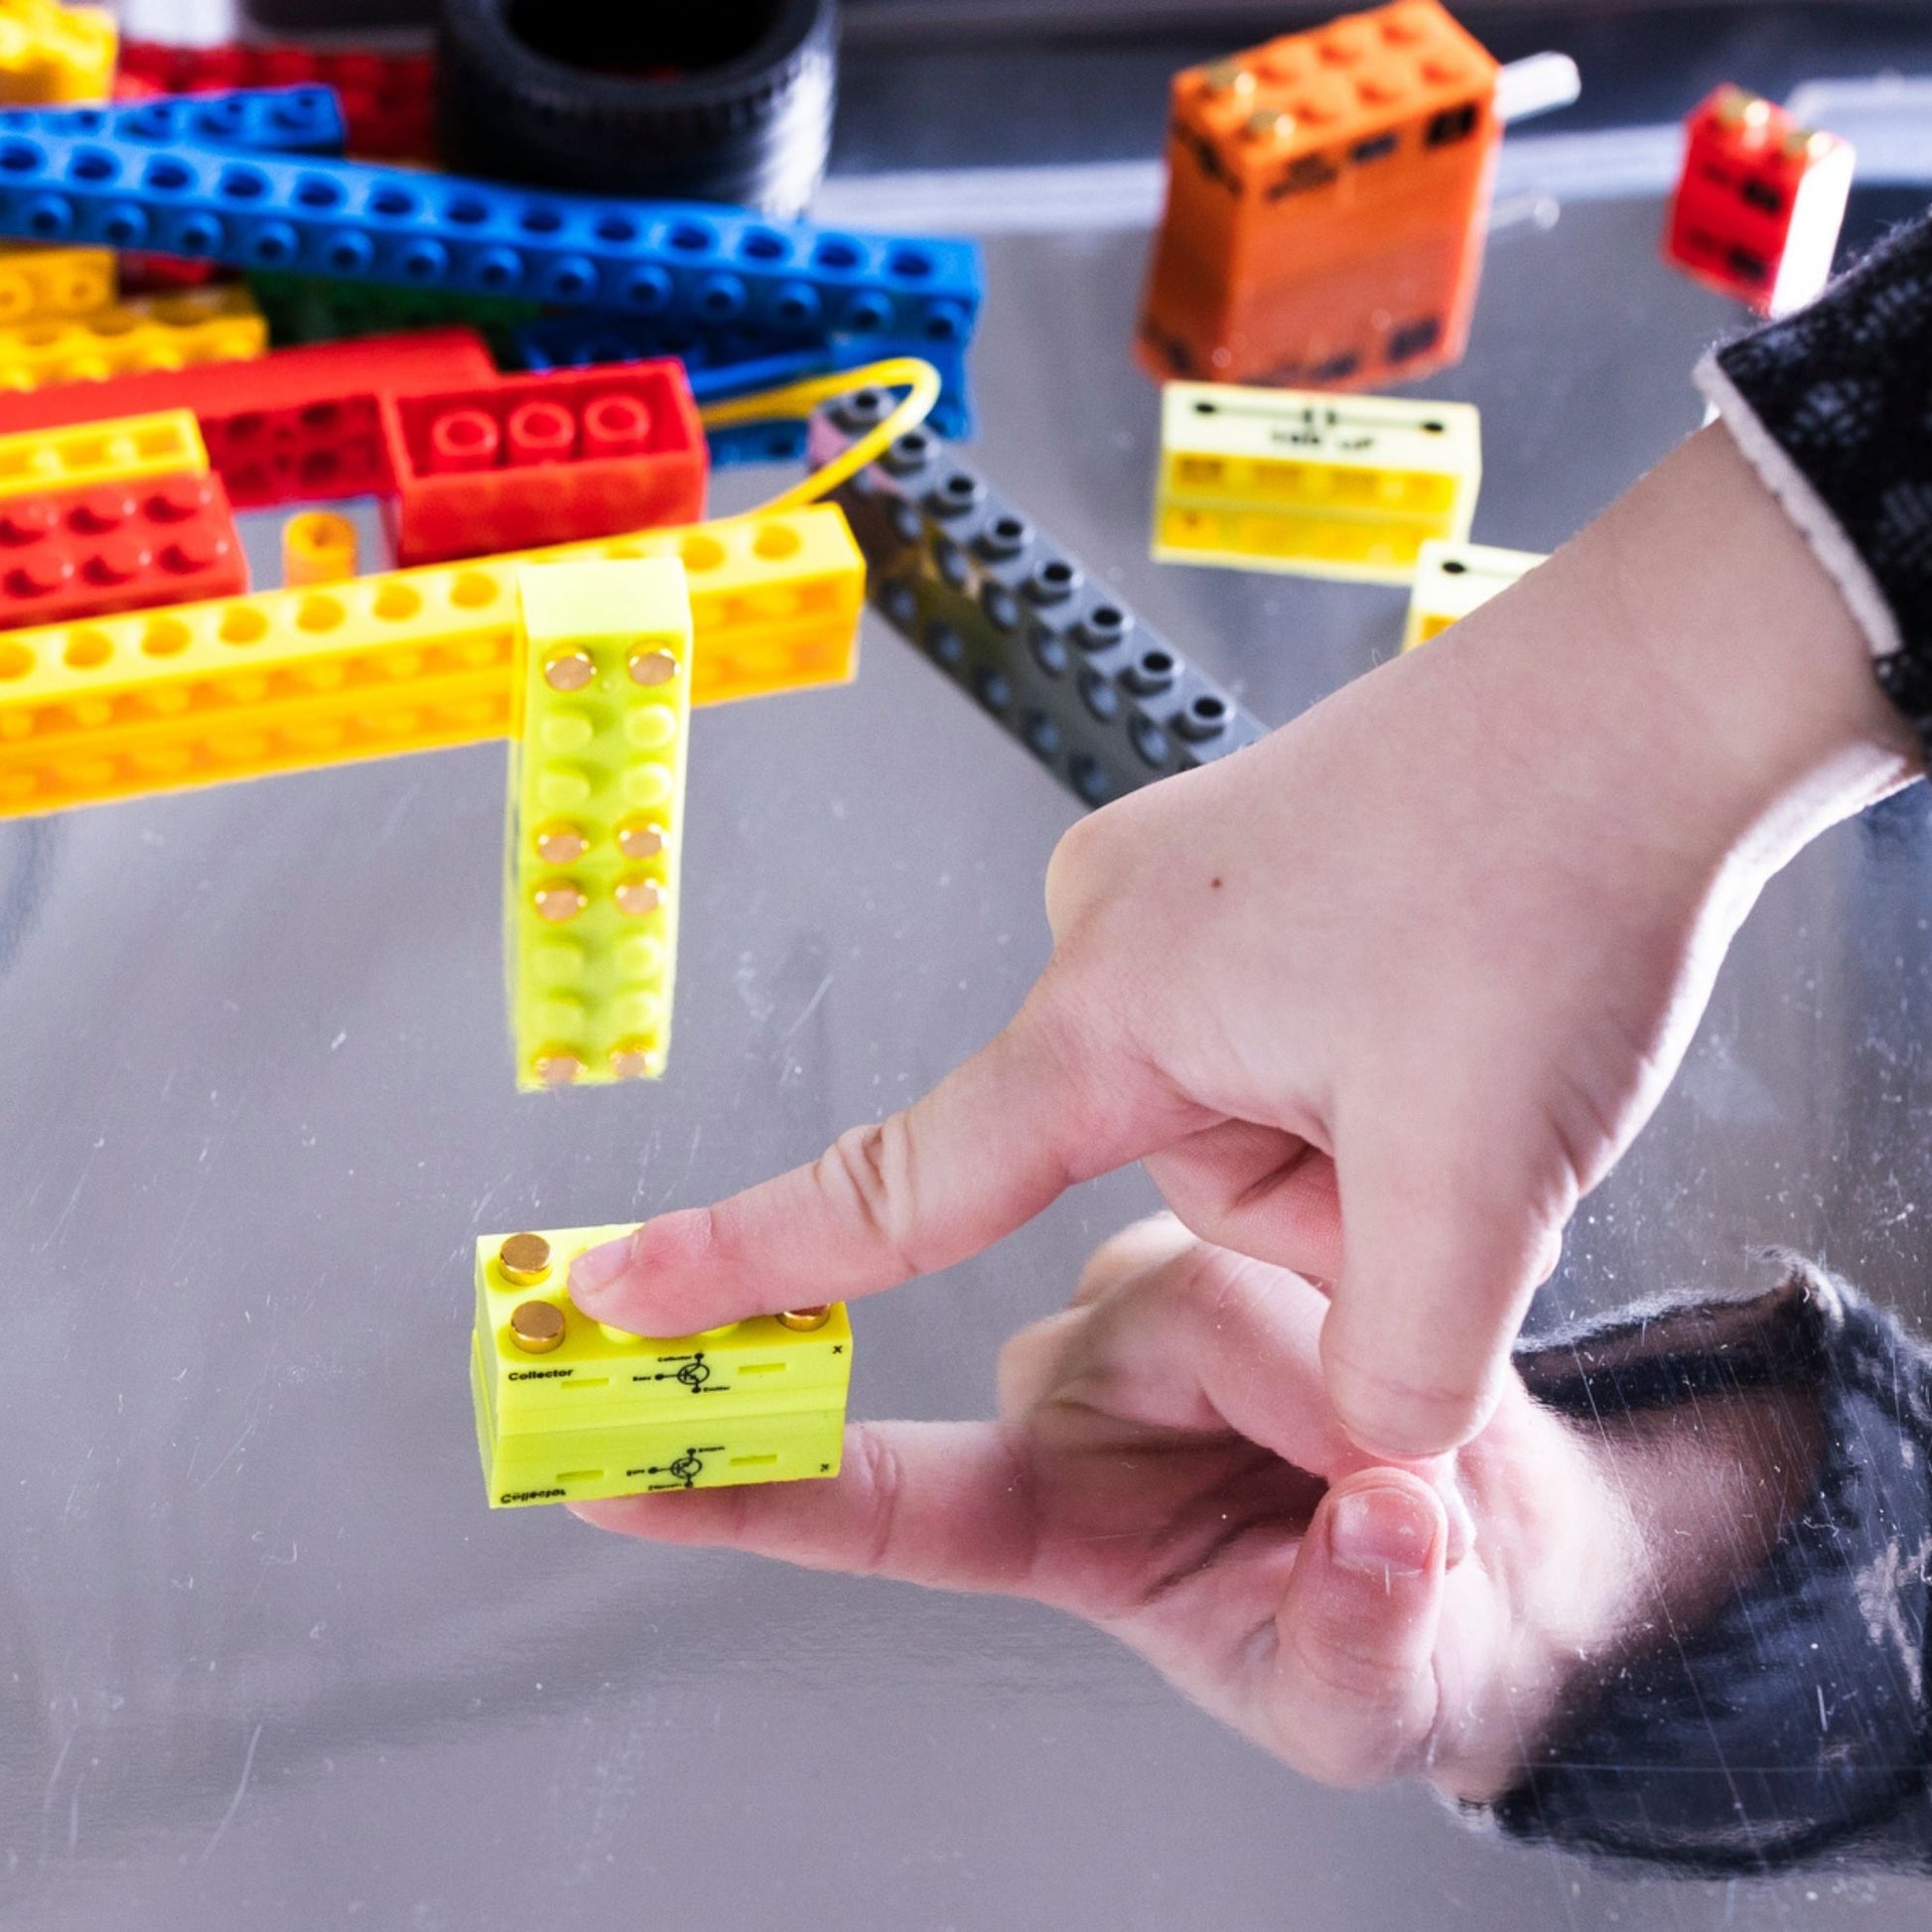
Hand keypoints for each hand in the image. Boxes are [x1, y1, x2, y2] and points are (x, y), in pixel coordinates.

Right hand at [572, 424, 1916, 1456]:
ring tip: (1480, 1033)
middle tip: (1467, 1107)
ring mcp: (1183, 894)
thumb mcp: (1484, 1178)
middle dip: (1330, 1202)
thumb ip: (1401, 1365)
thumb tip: (1367, 1443)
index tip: (603, 1292)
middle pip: (1177, 1178)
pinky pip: (1278, 1046)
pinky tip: (1459, 992)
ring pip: (1246, 1126)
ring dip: (1367, 1139)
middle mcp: (1113, 932)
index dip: (747, 1256)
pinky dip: (1372, 1073)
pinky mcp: (1249, 880)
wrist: (1662, 692)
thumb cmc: (1553, 884)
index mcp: (1117, 1000)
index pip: (905, 1178)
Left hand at [574, 1220, 1801, 1800]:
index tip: (607, 1470)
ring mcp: (1156, 1300)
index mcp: (1054, 1516)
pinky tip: (1416, 1349)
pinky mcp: (1238, 1230)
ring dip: (1339, 1368)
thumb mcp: (1368, 1691)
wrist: (1487, 1540)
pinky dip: (1377, 1304)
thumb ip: (1362, 1630)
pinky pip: (1297, 1230)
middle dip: (1282, 1403)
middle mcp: (1081, 1390)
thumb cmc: (1381, 1634)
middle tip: (1395, 1485)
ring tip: (1418, 1441)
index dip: (747, 1493)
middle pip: (1126, 1335)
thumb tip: (1381, 1525)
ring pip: (1214, 1277)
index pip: (883, 1505)